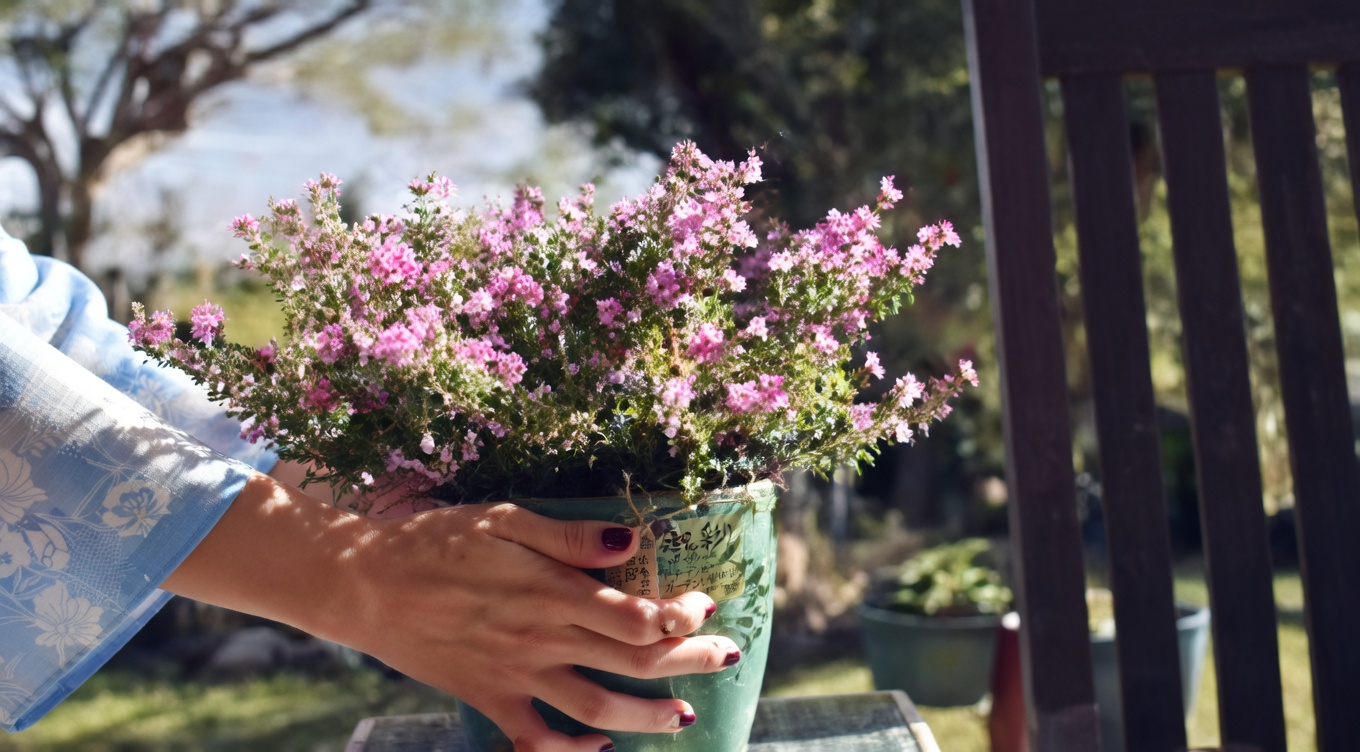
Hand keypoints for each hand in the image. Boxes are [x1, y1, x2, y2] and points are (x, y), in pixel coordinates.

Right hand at [164, 473, 739, 751]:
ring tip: (684, 717)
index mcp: (549, 592)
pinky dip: (568, 751)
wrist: (361, 584)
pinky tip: (596, 748)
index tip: (704, 603)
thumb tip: (632, 542)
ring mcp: (515, 675)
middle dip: (687, 659)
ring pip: (595, 705)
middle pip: (629, 659)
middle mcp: (540, 639)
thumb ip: (568, 537)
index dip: (678, 614)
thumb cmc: (432, 540)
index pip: (632, 615)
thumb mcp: (501, 519)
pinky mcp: (487, 697)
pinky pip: (534, 737)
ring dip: (645, 715)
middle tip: (729, 656)